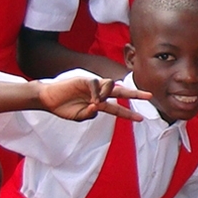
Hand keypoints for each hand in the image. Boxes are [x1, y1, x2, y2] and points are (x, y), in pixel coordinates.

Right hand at [36, 77, 151, 120]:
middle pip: (121, 93)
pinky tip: (92, 99)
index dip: (128, 113)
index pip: (117, 108)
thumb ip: (90, 115)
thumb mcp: (79, 117)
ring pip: (110, 86)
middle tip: (149, 96)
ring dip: (107, 95)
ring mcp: (92, 86)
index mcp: (98, 103)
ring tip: (97, 102)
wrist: (48, 99)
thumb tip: (97, 108)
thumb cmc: (63, 108)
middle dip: (135, 94)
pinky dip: (96, 92)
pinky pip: (96, 83)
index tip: (141, 118)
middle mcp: (98, 94)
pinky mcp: (84, 79)